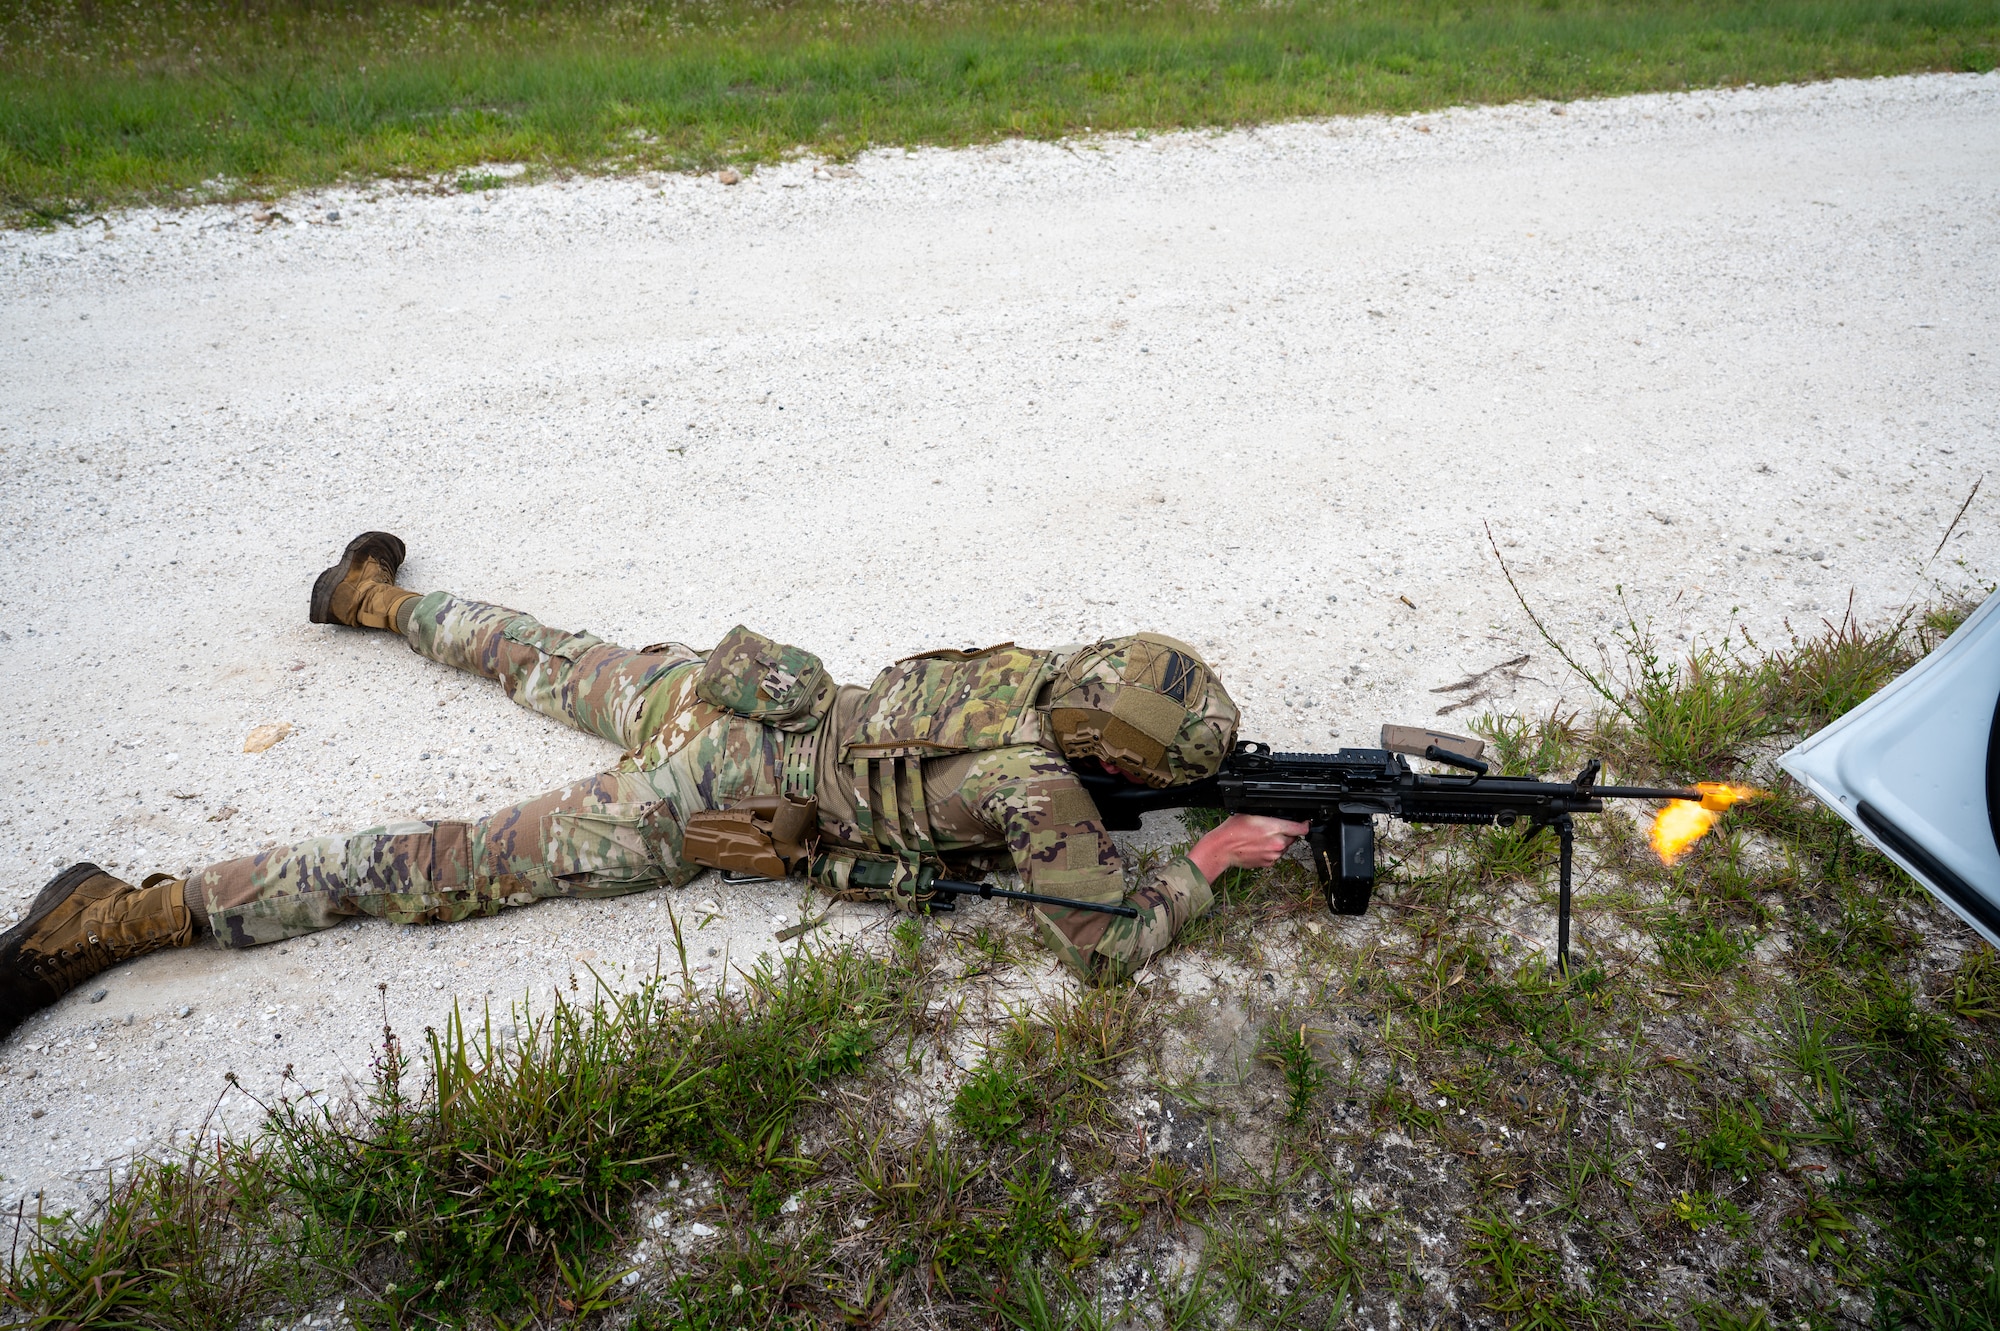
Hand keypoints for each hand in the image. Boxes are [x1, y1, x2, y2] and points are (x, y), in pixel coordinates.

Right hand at [1188, 814, 1310, 880]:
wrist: (1222, 849)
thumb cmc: (1233, 830)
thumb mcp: (1251, 813)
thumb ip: (1269, 816)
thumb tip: (1279, 816)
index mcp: (1275, 829)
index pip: (1301, 828)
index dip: (1304, 824)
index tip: (1305, 822)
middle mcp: (1278, 844)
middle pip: (1292, 837)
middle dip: (1286, 832)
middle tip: (1270, 828)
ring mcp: (1273, 856)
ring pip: (1284, 847)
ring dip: (1278, 842)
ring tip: (1261, 838)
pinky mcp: (1268, 864)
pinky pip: (1275, 856)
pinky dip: (1270, 851)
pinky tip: (1258, 846)